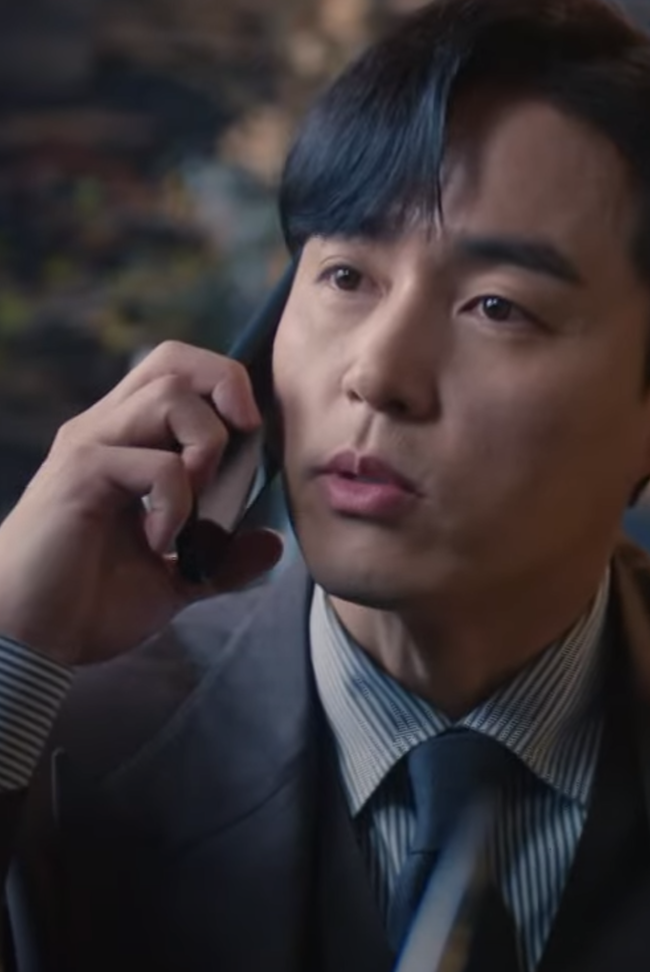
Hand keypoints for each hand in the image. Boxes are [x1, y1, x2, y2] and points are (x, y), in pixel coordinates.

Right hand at [0, 341, 284, 665]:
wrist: (26, 640)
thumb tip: (272, 543)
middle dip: (227, 388)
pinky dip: (179, 504)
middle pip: (175, 360)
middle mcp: (106, 431)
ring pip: (171, 395)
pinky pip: (157, 463)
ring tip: (197, 503)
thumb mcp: (177, 579)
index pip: (179, 371)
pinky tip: (161, 542)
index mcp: (128, 443)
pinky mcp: (80, 476)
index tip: (252, 438)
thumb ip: (224, 558)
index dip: (226, 386)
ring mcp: (90, 449)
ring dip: (207, 446)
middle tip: (240, 445)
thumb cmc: (88, 604)